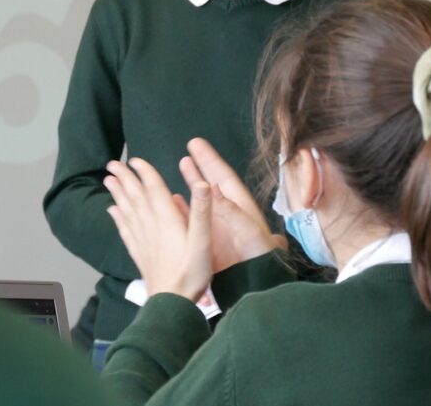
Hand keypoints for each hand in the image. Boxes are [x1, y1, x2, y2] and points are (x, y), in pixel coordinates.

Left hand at [104, 158, 212, 301]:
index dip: (145, 173)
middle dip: (124, 178)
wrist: (172, 305)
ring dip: (117, 194)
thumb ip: (202, 212)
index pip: (153, 189)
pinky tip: (112, 211)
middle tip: (112, 163)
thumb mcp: (203, 242)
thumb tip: (202, 183)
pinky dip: (117, 218)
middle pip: (135, 197)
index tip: (134, 159)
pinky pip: (125, 231)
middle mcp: (151, 227)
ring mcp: (143, 241)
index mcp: (167, 220)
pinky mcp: (139, 254)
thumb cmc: (191, 274)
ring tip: (108, 180)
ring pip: (127, 211)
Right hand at [178, 138, 284, 270]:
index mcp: (240, 208)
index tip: (196, 143)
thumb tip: (212, 187)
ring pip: (200, 199)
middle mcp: (227, 214)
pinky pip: (192, 221)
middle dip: (200, 166)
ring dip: (191, 183)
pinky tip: (172, 201)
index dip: (209, 159)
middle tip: (189, 148)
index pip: (222, 176)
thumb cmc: (259, 260)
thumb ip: (232, 211)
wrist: (257, 287)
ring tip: (181, 166)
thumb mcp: (250, 233)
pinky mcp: (207, 242)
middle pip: (211, 183)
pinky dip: (182, 210)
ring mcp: (216, 227)